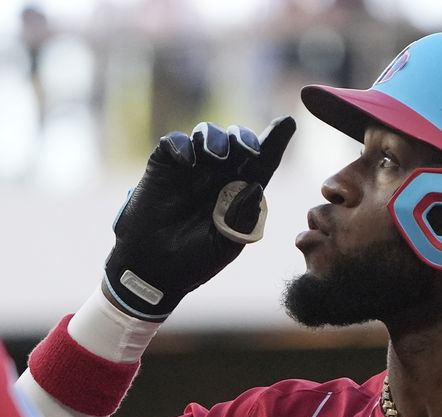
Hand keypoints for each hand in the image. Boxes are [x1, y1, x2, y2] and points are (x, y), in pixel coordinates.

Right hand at [103, 117, 295, 320]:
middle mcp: (219, 174)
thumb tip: (256, 186)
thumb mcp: (226, 246)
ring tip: (215, 158)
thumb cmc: (194, 260)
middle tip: (248, 151)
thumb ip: (243, 220)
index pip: (263, 162)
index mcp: (241, 191)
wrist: (153, 269)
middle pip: (238, 141)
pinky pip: (176, 142)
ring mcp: (192, 167)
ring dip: (216, 139)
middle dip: (245, 138)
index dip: (276, 141)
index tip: (288, 122)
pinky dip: (184, 144)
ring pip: (209, 134)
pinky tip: (188, 160)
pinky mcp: (164, 165)